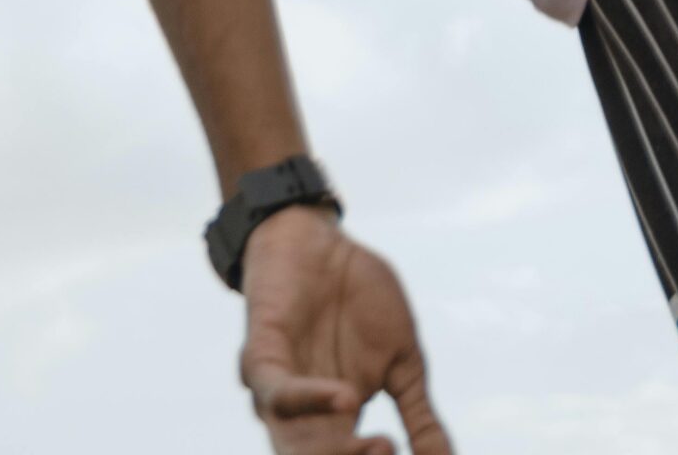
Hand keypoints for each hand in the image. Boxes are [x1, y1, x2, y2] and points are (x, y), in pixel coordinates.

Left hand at [239, 206, 452, 454]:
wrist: (319, 243)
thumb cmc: (359, 300)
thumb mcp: (402, 360)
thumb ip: (417, 412)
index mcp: (338, 424)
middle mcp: (304, 420)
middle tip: (391, 452)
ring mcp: (280, 394)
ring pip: (293, 447)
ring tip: (381, 447)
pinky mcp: (259, 362)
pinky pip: (278, 395)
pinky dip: (311, 401)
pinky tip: (349, 398)